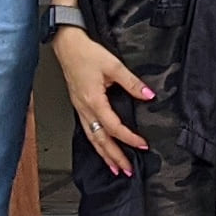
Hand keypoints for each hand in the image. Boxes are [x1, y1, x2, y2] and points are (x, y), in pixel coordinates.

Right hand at [52, 25, 154, 174]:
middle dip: (114, 157)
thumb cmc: (86, 53)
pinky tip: (101, 148)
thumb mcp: (113, 65)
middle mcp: (85, 109)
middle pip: (100, 140)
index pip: (114, 127)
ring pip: (92, 138)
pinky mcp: (78, 106)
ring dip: (104, 155)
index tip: (142, 144)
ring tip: (114, 168)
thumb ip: (132, 83)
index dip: (128, 138)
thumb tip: (148, 94)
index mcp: (93, 101)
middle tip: (126, 170)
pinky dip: (96, 143)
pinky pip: (88, 130)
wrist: (67, 45)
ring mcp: (80, 109)